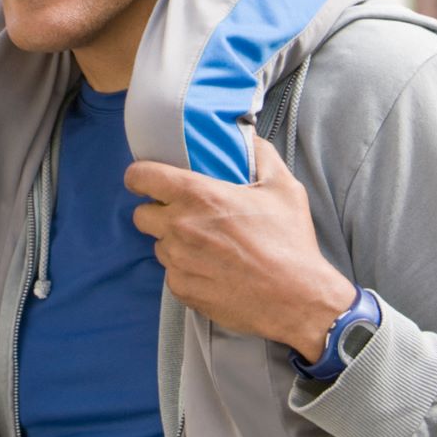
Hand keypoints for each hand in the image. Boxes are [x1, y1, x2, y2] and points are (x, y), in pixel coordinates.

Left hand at [127, 136, 354, 360]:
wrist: (297, 299)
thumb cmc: (290, 242)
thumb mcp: (283, 187)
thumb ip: (261, 155)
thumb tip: (249, 138)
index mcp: (198, 196)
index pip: (142, 176)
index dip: (138, 175)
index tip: (143, 179)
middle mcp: (180, 227)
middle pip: (141, 215)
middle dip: (156, 212)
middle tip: (182, 214)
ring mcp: (178, 261)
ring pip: (158, 245)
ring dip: (174, 242)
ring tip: (206, 245)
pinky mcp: (182, 289)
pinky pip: (171, 273)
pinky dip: (185, 269)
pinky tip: (212, 268)